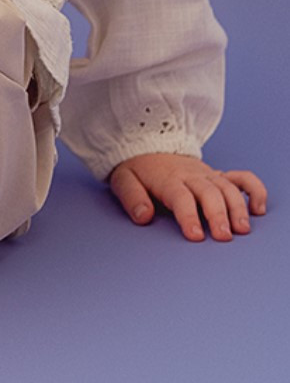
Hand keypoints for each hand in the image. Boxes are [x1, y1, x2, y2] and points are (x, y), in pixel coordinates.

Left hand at [108, 153, 267, 241]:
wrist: (146, 145)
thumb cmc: (137, 169)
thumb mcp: (123, 180)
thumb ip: (131, 198)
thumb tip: (143, 216)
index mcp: (168, 179)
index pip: (181, 198)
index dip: (189, 217)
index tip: (196, 236)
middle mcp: (191, 176)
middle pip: (209, 193)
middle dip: (218, 215)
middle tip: (223, 237)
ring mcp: (207, 174)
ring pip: (228, 188)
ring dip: (238, 208)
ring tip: (241, 229)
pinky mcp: (217, 175)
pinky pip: (241, 178)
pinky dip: (254, 190)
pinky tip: (258, 209)